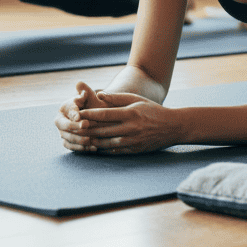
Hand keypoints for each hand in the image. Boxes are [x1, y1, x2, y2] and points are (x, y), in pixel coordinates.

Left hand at [54, 82, 178, 153]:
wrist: (173, 127)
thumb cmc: (153, 110)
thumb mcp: (137, 100)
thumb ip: (117, 98)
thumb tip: (100, 95)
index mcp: (130, 113)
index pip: (105, 114)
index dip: (89, 115)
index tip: (78, 114)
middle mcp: (131, 128)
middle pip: (103, 130)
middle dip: (87, 129)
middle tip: (73, 128)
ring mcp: (133, 140)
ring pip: (107, 143)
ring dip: (92, 141)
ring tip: (80, 139)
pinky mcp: (135, 150)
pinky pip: (115, 151)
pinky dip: (103, 150)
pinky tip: (94, 148)